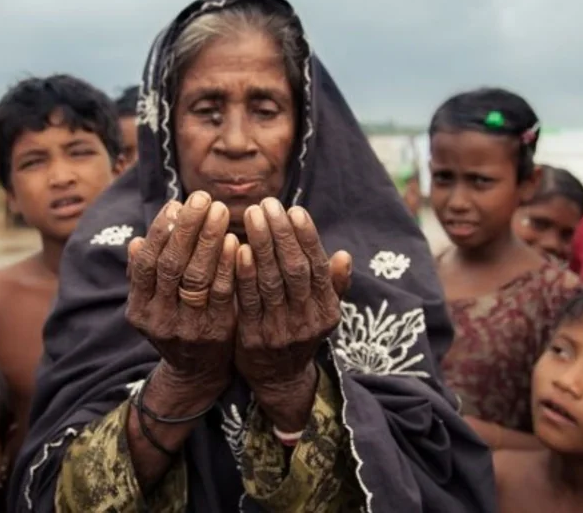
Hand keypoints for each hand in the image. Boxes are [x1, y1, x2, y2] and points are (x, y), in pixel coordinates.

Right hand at [126, 191, 238, 393]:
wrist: (196, 373)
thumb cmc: (175, 323)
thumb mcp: (152, 304)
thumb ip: (146, 276)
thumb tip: (136, 241)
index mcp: (139, 307)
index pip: (147, 262)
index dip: (161, 231)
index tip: (176, 204)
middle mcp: (159, 318)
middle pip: (172, 265)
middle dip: (188, 228)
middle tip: (203, 197)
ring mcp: (187, 327)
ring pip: (198, 277)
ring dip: (210, 240)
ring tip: (221, 211)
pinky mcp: (216, 332)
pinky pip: (223, 293)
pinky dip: (229, 266)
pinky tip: (236, 242)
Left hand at [234, 198, 350, 429]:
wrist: (278, 379)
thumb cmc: (299, 331)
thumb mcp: (322, 312)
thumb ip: (331, 285)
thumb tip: (344, 255)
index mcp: (327, 310)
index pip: (317, 267)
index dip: (307, 238)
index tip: (294, 210)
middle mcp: (307, 321)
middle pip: (294, 270)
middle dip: (280, 234)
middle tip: (267, 204)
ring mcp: (280, 331)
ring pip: (271, 281)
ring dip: (261, 245)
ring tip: (251, 215)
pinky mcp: (253, 338)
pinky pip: (248, 301)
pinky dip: (244, 274)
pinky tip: (238, 249)